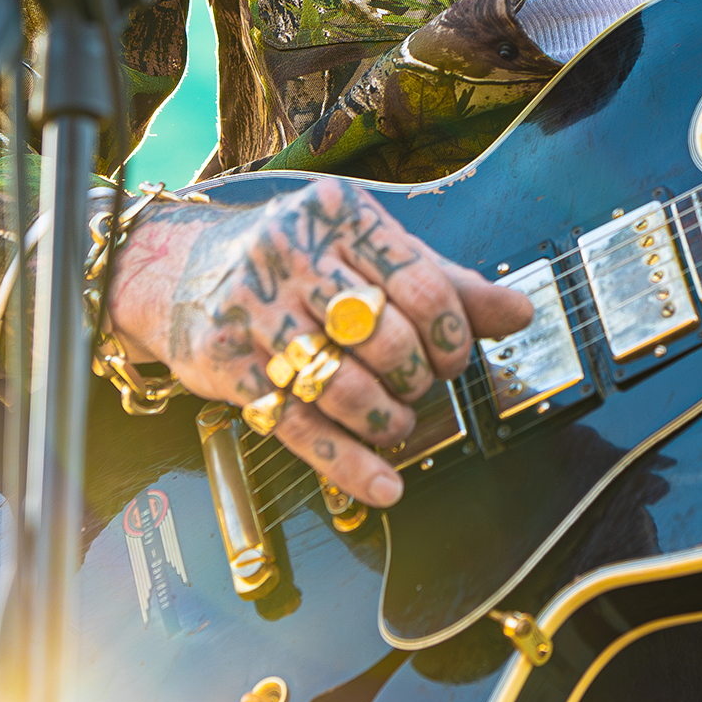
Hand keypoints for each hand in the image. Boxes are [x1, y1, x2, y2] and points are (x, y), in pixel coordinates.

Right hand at [108, 176, 531, 505]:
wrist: (180, 272)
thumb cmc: (299, 262)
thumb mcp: (369, 252)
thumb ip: (446, 283)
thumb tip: (521, 312)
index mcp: (338, 215)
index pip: (422, 285)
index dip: (452, 336)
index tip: (454, 359)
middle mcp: (291, 254)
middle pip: (386, 337)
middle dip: (419, 378)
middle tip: (420, 388)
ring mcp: (252, 310)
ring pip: (343, 386)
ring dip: (386, 421)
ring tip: (396, 425)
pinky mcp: (225, 365)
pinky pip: (299, 428)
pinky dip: (350, 465)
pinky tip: (384, 487)